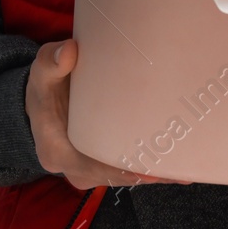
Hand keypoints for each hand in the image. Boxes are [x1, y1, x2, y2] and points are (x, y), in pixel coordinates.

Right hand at [27, 38, 187, 189]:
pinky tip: (175, 167)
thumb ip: (51, 61)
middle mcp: (73, 169)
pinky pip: (124, 173)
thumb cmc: (45, 88)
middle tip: (181, 167)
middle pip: (114, 177)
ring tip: (185, 168)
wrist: (42, 103)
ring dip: (151, 174)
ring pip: (123, 177)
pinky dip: (146, 169)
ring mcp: (87, 172)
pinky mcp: (98, 167)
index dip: (123, 170)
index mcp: (56, 152)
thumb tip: (69, 51)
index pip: (93, 168)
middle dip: (147, 173)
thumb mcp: (42, 72)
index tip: (151, 168)